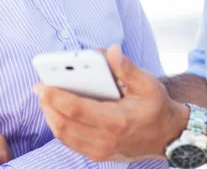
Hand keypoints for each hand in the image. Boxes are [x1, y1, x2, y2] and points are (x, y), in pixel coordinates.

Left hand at [33, 45, 188, 162]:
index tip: (42, 84)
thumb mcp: (147, 83)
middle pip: (64, 125)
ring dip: (50, 116)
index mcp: (117, 121)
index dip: (55, 96)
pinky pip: (70, 142)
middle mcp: (106, 140)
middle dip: (47, 105)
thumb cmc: (156, 106)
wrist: (167, 135)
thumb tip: (109, 51)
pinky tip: (56, 110)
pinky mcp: (98, 154)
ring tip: (45, 97)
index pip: (76, 110)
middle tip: (39, 87)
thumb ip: (126, 67)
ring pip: (64, 136)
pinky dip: (59, 126)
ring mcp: (101, 151)